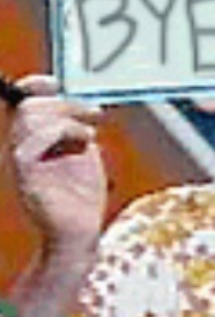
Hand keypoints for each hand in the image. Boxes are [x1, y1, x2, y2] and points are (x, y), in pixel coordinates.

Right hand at [8, 75, 107, 252]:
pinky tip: (84, 142)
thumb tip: (80, 104)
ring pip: (32, 117)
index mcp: (32, 144)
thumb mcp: (82, 153)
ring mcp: (21, 163)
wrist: (79, 232)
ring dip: (68, 117)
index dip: (35, 86)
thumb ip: (75, 130)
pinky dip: (65, 131)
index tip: (57, 83)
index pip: (22, 105)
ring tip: (88, 135)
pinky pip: (34, 141)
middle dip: (64, 103)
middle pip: (30, 107)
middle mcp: (21, 150)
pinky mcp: (26, 176)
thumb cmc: (81, 197)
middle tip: (92, 114)